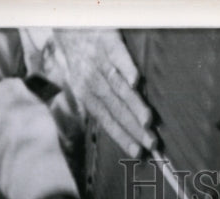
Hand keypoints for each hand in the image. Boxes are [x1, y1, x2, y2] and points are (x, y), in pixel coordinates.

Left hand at [52, 28, 154, 156]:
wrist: (68, 23)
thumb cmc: (82, 58)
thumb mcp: (83, 82)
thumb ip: (102, 103)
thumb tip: (124, 129)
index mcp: (85, 93)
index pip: (106, 120)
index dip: (121, 136)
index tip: (138, 153)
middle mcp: (90, 79)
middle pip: (114, 107)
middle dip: (133, 128)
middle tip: (151, 143)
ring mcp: (99, 61)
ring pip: (117, 86)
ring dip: (133, 105)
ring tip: (148, 122)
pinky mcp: (107, 41)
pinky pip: (117, 56)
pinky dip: (126, 68)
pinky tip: (136, 82)